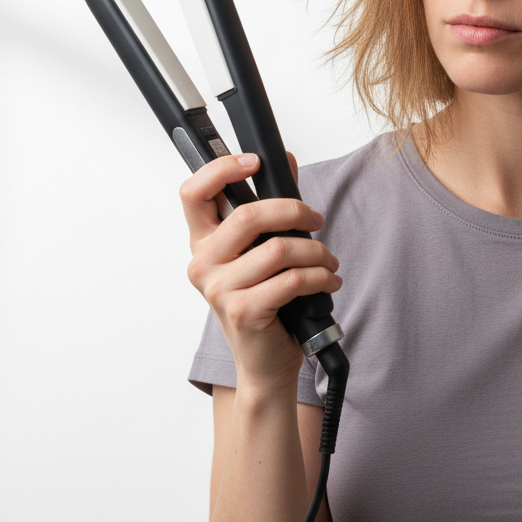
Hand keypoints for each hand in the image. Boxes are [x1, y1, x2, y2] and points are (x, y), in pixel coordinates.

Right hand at [182, 152, 341, 393]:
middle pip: (249, 215)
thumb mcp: (262, 250)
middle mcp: (203, 263)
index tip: (254, 162)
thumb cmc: (265, 301)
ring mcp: (219, 290)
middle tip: (315, 220)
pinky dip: (320, 277)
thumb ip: (271, 206)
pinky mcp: (244, 312)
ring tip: (327, 261)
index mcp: (203, 241)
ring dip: (316, 251)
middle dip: (295, 211)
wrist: (264, 362)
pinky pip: (292, 280)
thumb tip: (283, 159)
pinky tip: (328, 282)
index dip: (221, 169)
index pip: (193, 193)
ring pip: (279, 248)